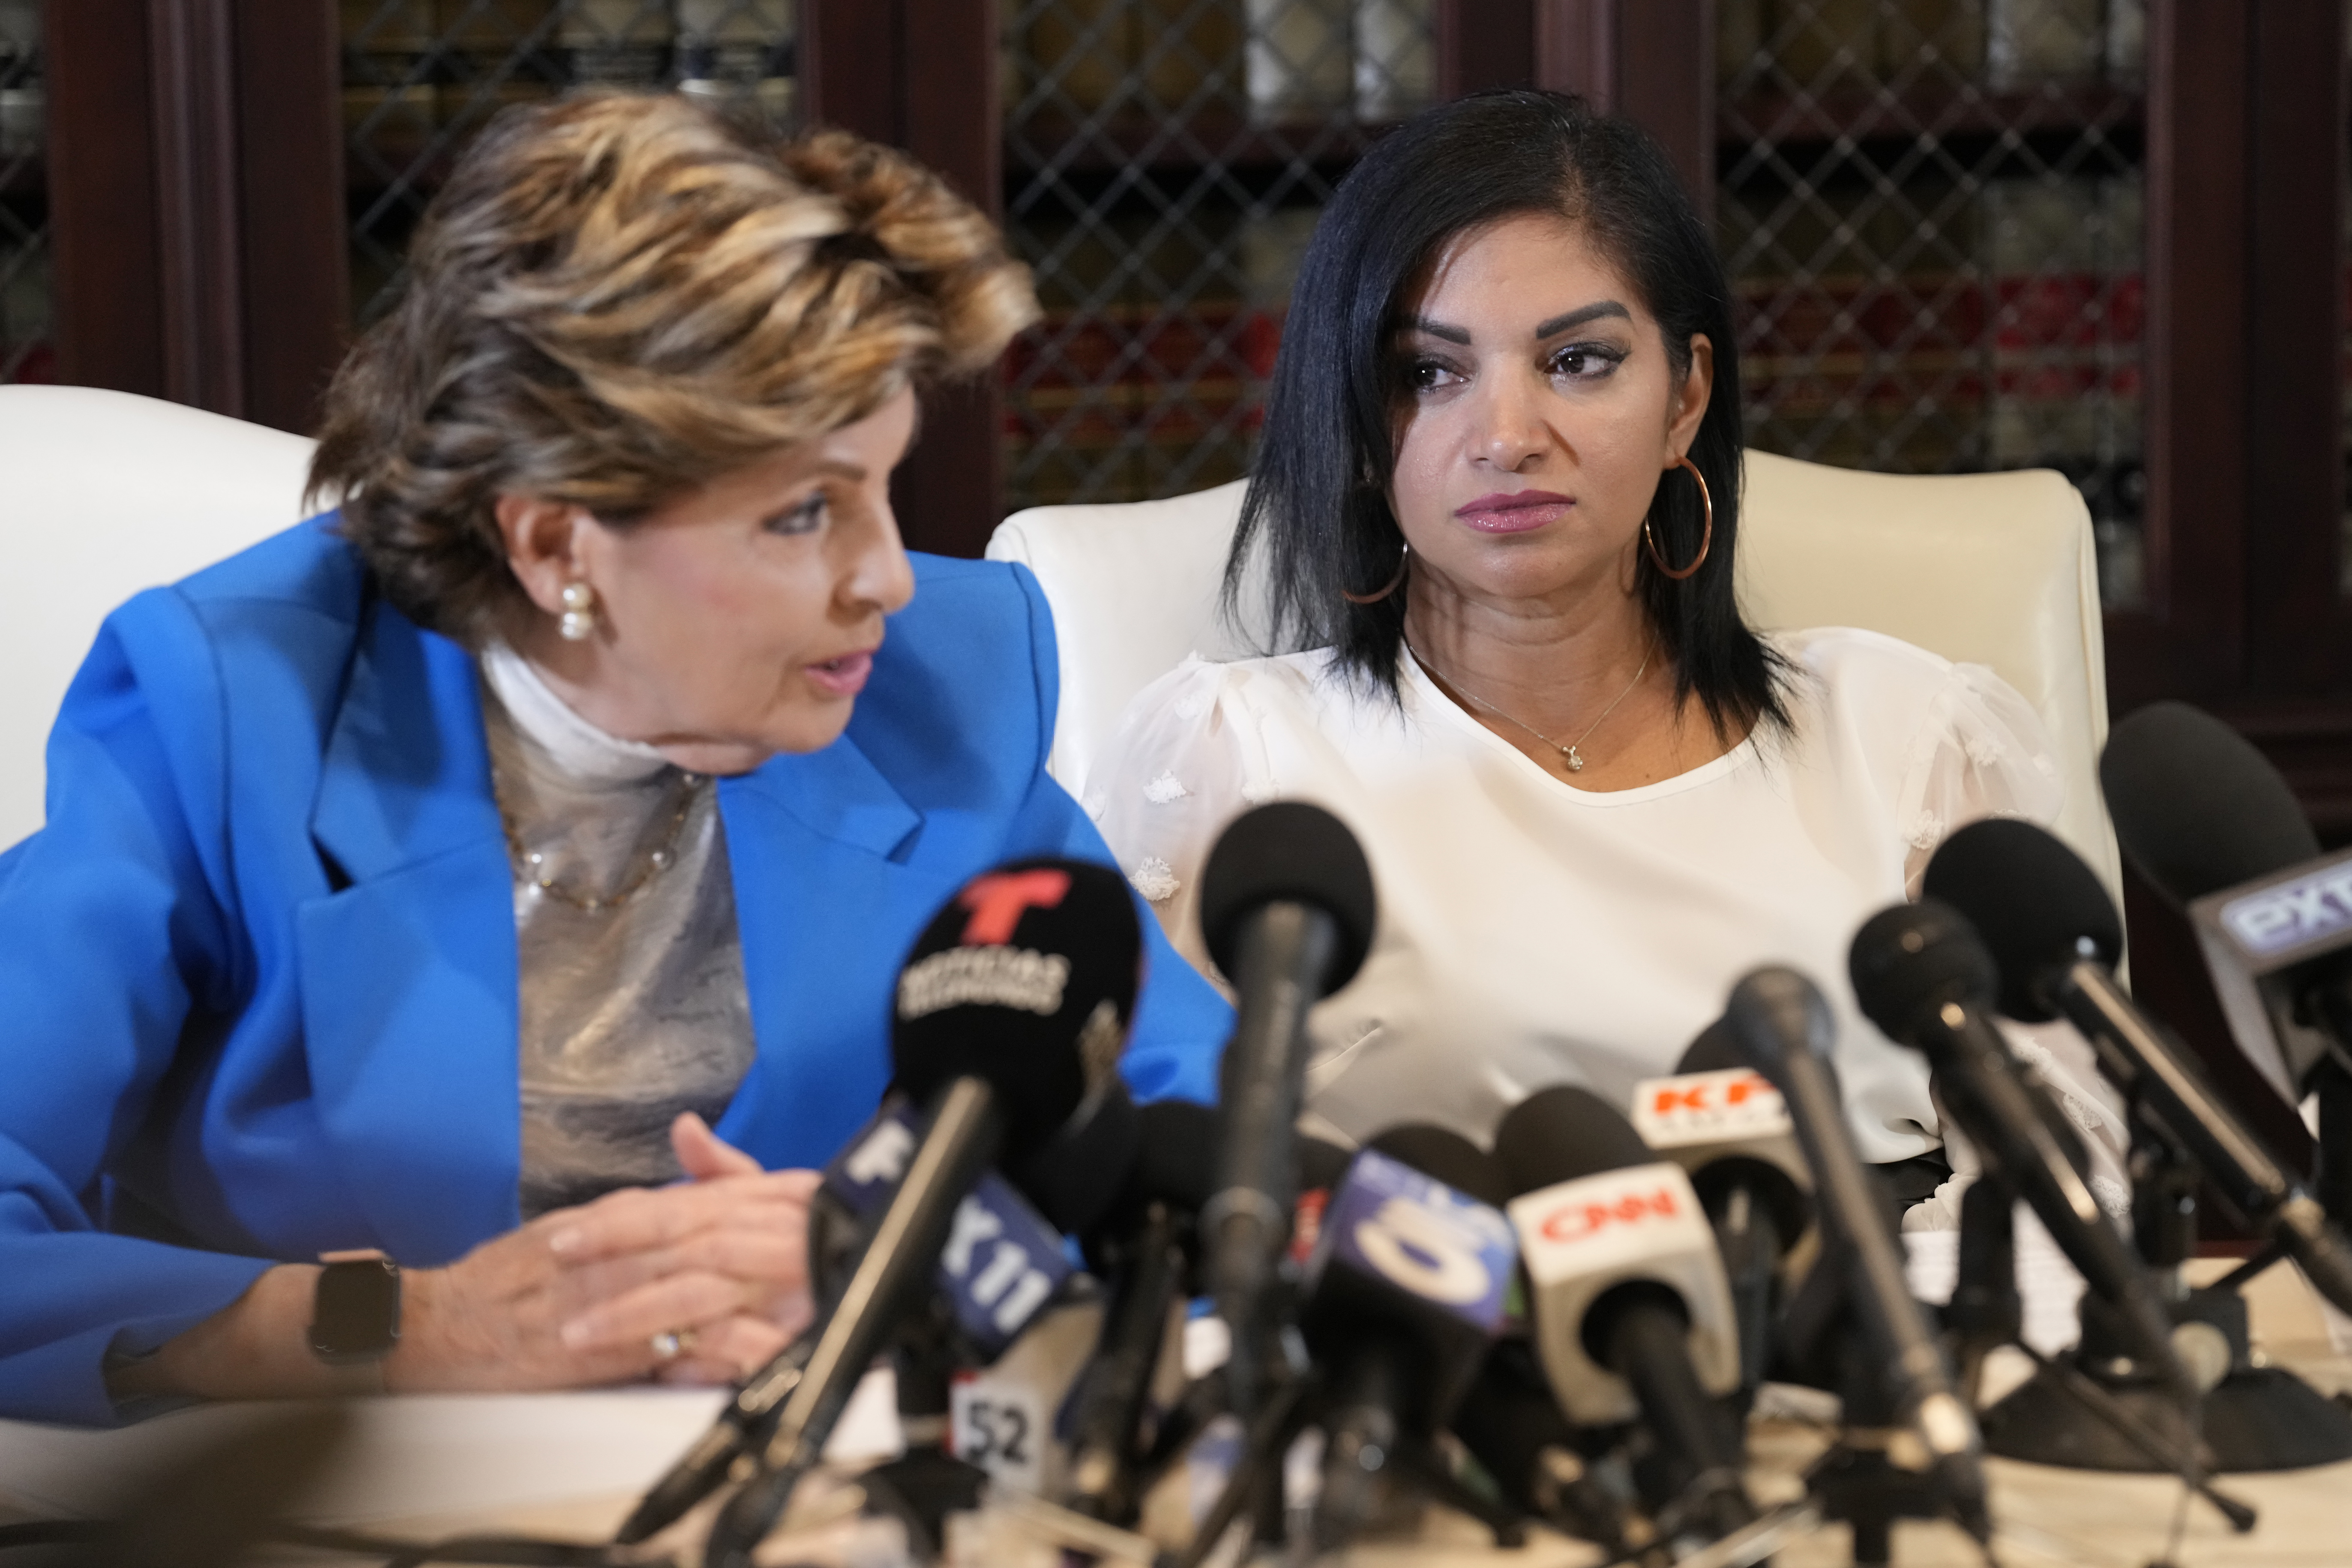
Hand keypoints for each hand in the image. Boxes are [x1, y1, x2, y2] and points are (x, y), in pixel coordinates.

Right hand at [393, 1116, 820, 1390]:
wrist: (443, 1322)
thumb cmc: (507, 1278)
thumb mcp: (575, 1225)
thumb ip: (635, 1211)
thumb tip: (686, 1197)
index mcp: (617, 1220)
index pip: (700, 1201)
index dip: (757, 1199)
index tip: (807, 1198)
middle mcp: (617, 1252)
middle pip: (708, 1240)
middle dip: (766, 1244)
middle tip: (820, 1248)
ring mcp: (610, 1302)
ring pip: (692, 1291)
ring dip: (749, 1297)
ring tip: (800, 1305)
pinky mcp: (599, 1354)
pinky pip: (662, 1352)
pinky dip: (706, 1354)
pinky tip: (744, 1358)